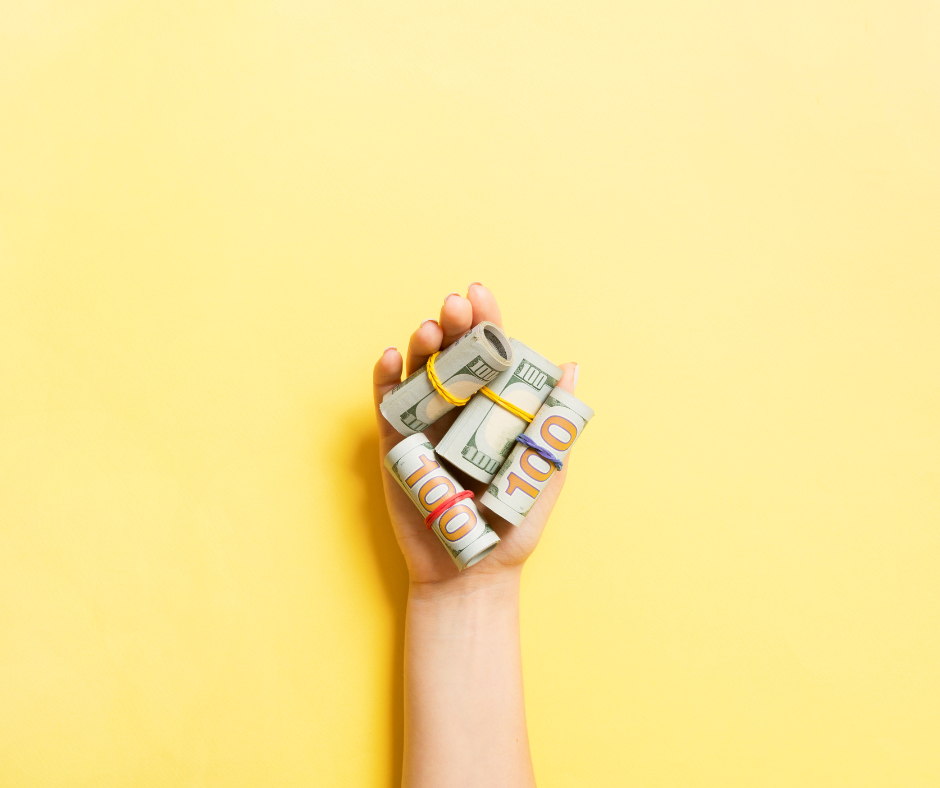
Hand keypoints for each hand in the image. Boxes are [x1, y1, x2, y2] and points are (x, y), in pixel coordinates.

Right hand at [372, 283, 577, 590]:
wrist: (473, 570)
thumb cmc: (514, 523)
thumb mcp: (545, 468)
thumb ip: (555, 419)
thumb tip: (570, 365)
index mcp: (494, 410)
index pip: (490, 356)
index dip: (485, 323)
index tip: (481, 293)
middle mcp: (459, 410)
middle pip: (452, 357)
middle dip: (452, 327)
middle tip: (454, 307)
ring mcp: (426, 426)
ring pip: (419, 374)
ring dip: (421, 346)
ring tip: (428, 329)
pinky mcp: (397, 446)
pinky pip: (389, 406)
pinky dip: (386, 380)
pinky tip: (392, 357)